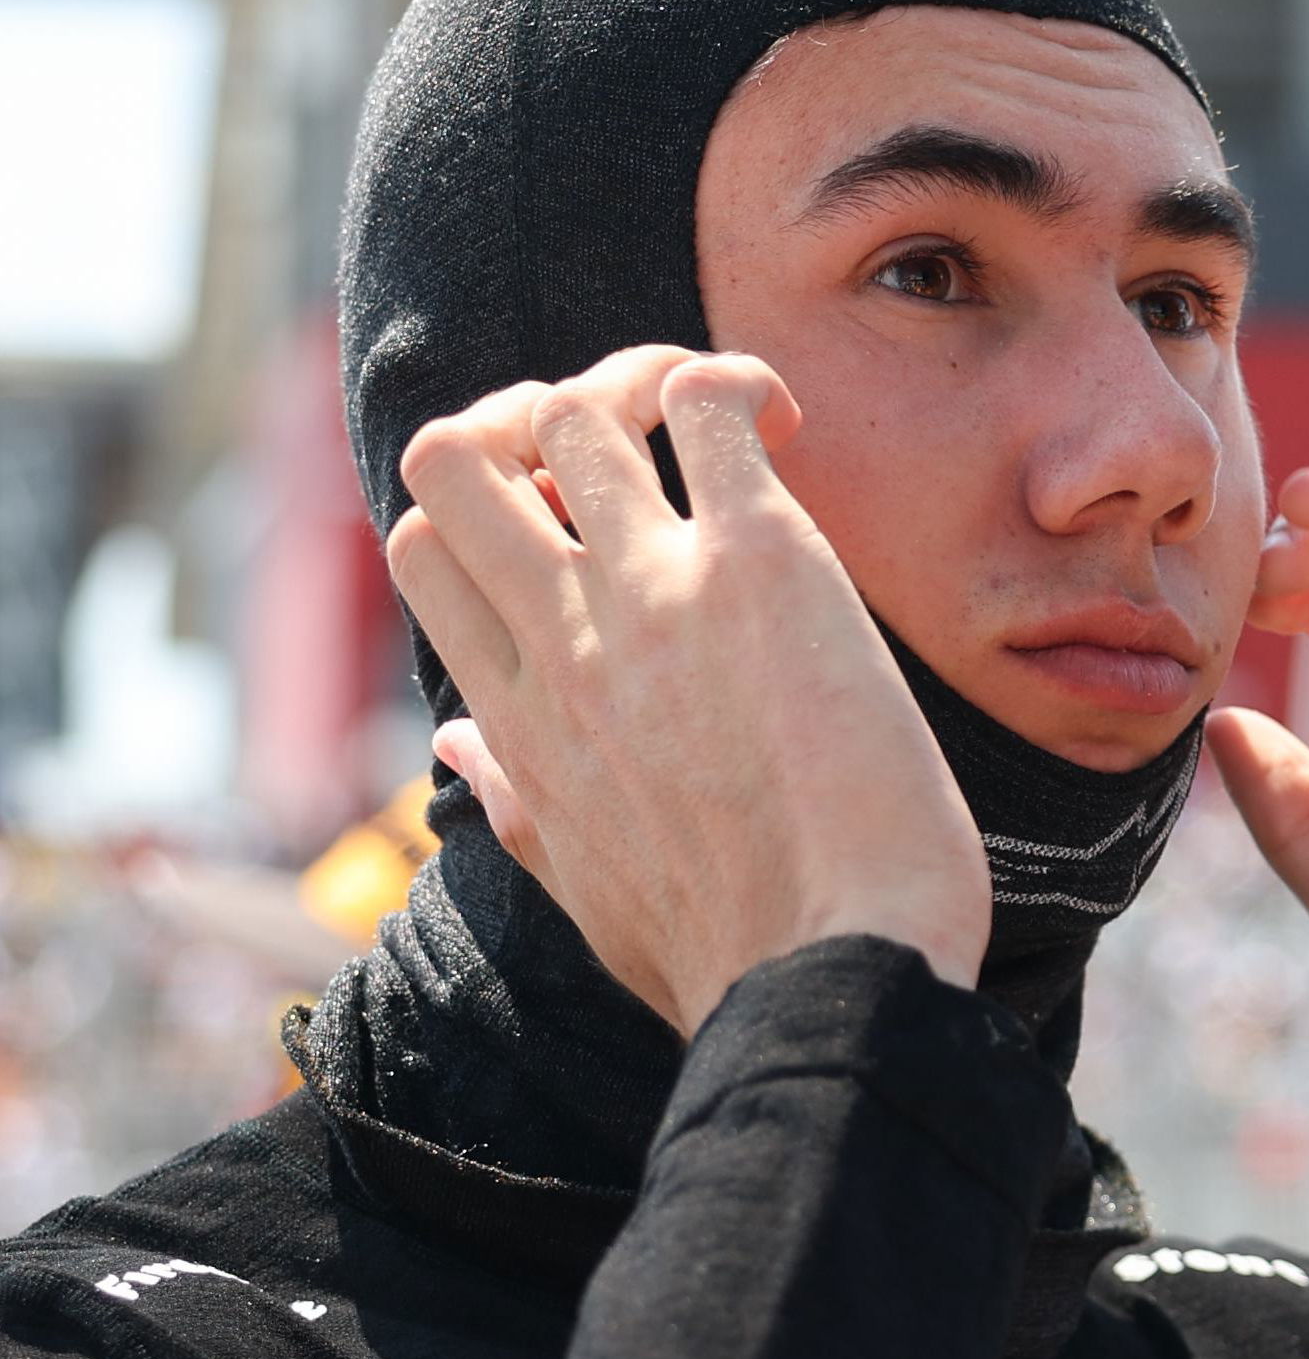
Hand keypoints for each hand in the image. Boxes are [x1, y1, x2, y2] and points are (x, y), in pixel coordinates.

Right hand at [387, 347, 992, 1036]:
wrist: (833, 976)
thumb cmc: (734, 958)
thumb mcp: (585, 893)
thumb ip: (518, 810)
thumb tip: (463, 753)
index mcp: (518, 718)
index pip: (425, 549)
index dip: (485, 511)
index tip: (574, 532)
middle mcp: (562, 639)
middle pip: (457, 454)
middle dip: (526, 419)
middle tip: (628, 453)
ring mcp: (652, 591)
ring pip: (570, 408)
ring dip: (635, 383)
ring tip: (716, 425)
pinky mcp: (760, 562)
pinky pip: (708, 404)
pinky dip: (733, 383)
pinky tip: (784, 423)